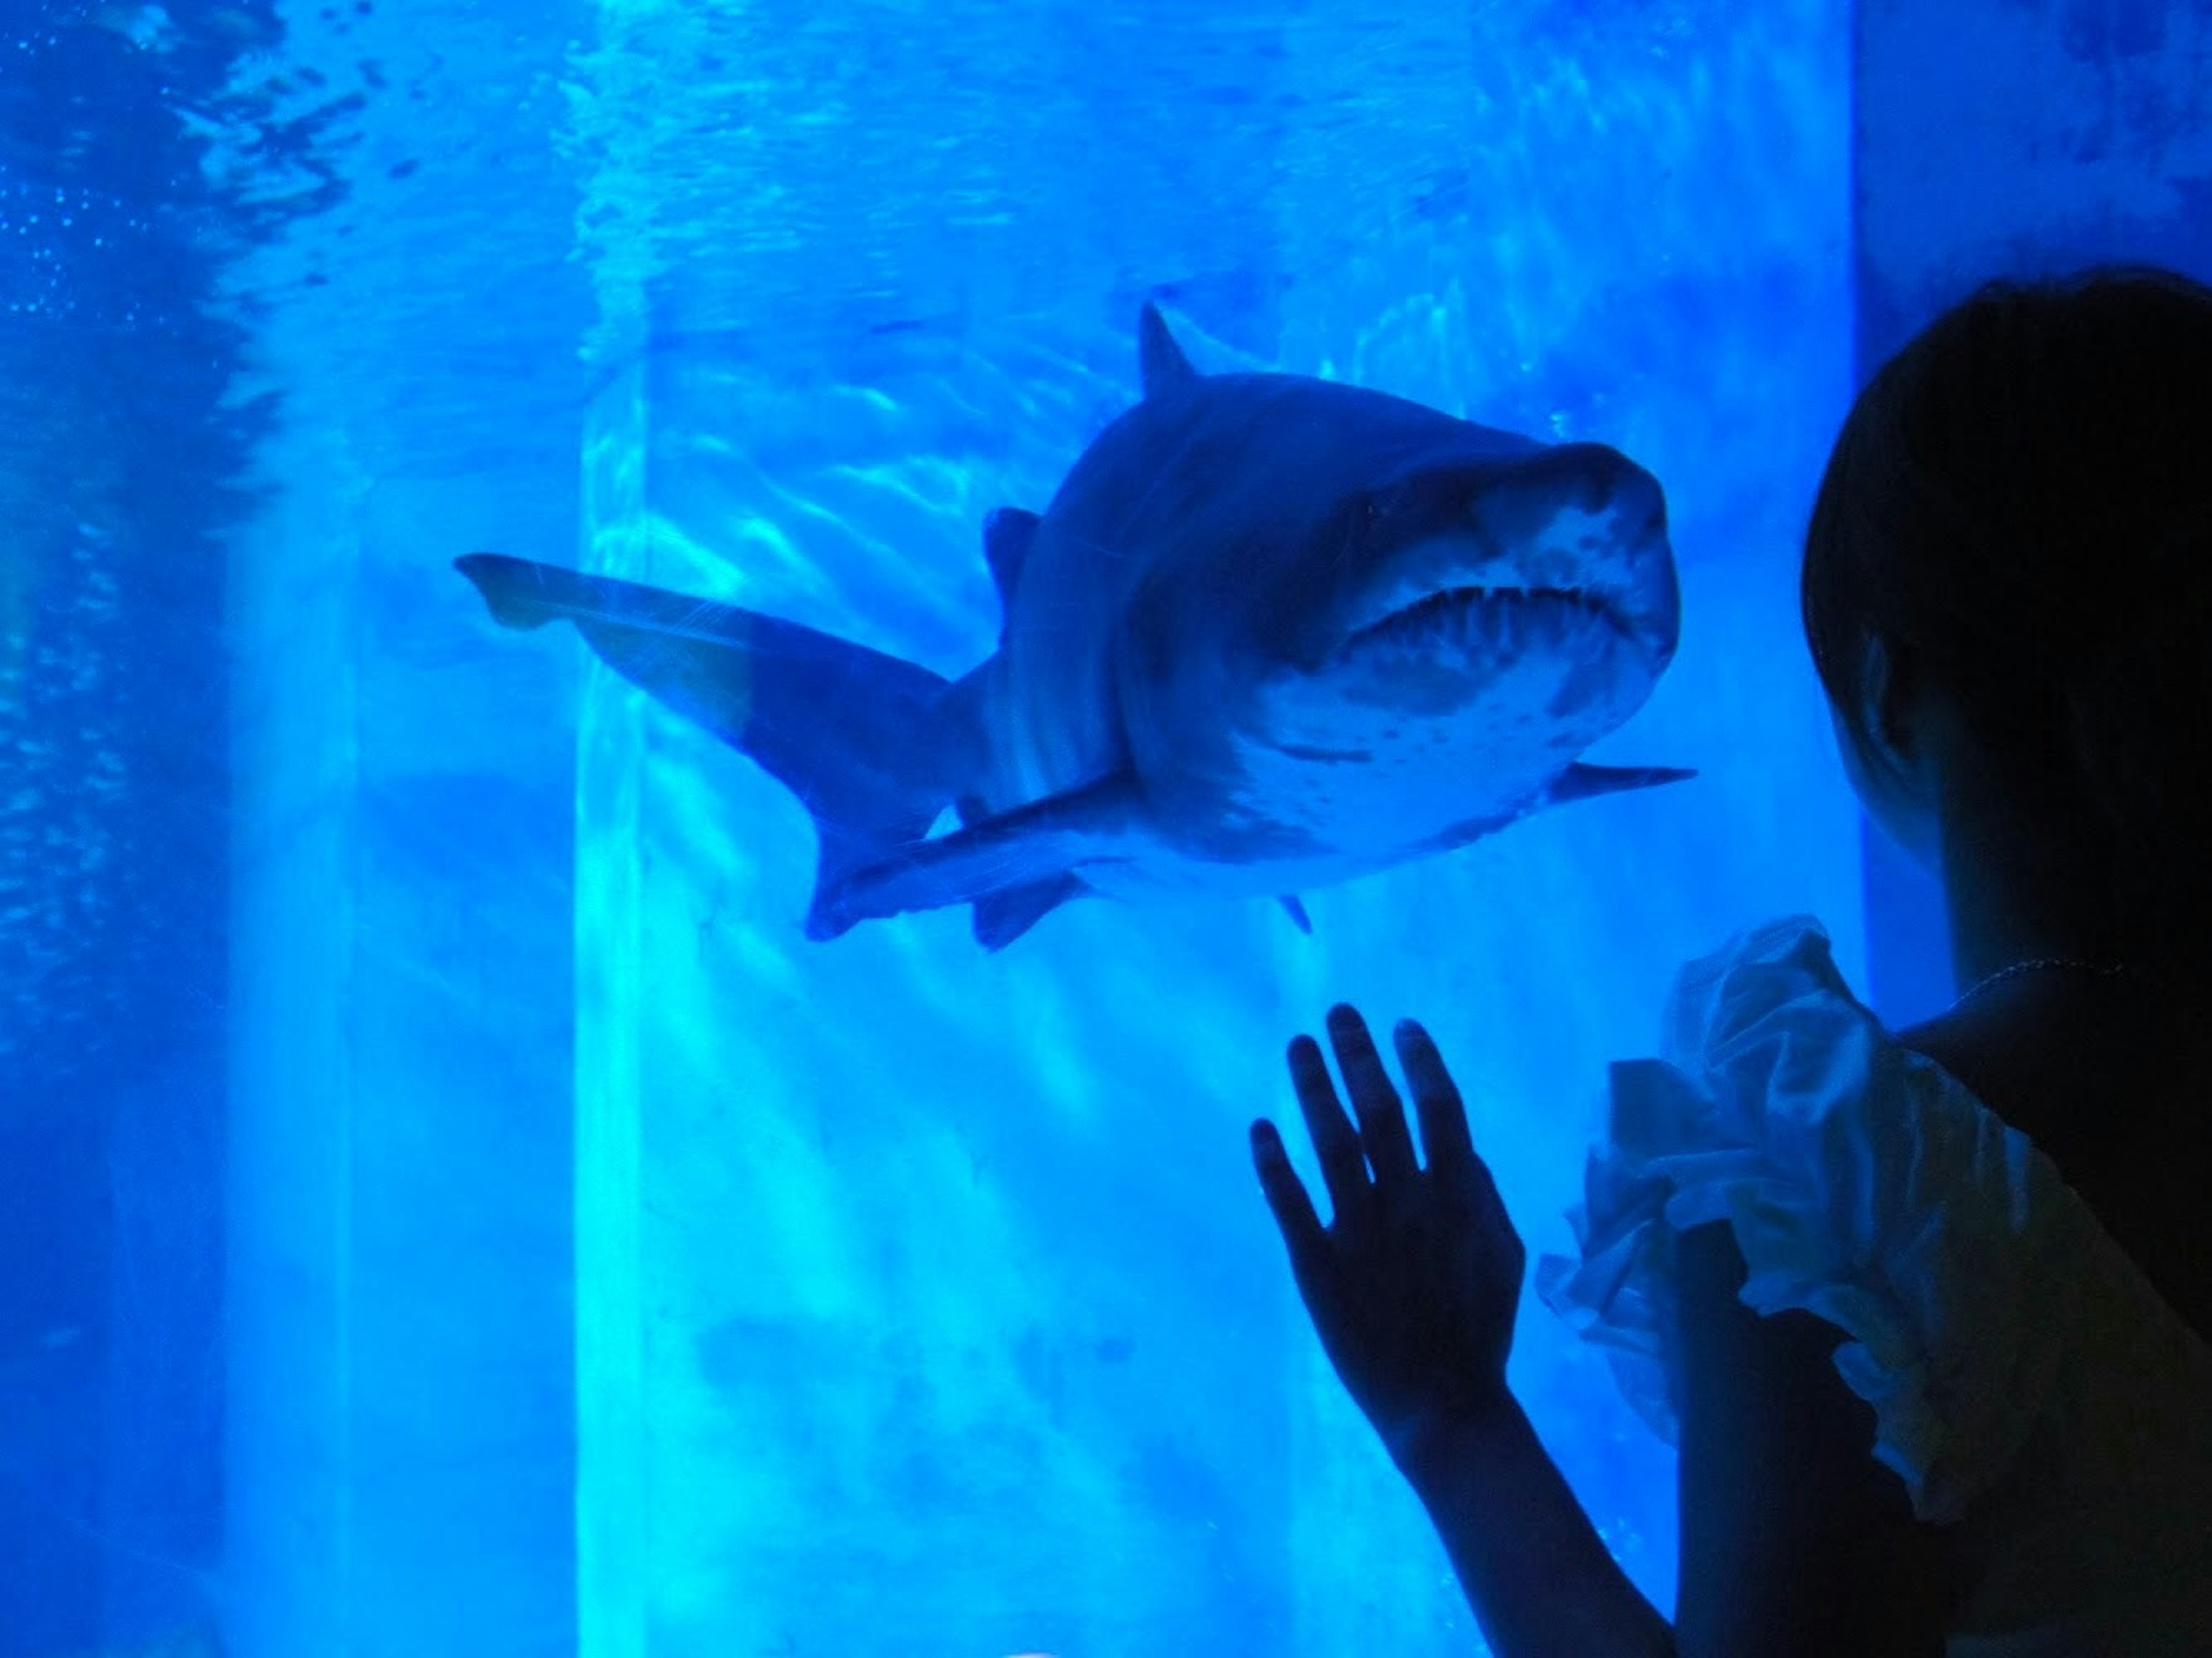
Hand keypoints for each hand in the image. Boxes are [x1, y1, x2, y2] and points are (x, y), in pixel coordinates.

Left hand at [1252, 1005, 1526, 1469]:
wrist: (1445, 1407)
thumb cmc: (1476, 1331)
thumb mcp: (1502, 1256)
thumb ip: (1483, 1196)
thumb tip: (1461, 1143)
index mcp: (1458, 1200)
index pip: (1440, 1111)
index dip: (1421, 1062)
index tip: (1402, 1025)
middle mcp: (1409, 1207)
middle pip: (1382, 1113)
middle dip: (1359, 1056)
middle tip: (1338, 1011)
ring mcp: (1361, 1235)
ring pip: (1334, 1146)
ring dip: (1314, 1089)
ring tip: (1297, 1045)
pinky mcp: (1319, 1267)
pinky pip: (1290, 1205)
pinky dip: (1273, 1164)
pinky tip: (1258, 1126)